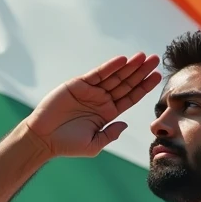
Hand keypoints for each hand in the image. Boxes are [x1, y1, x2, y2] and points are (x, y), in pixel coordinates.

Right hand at [24, 52, 160, 157]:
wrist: (43, 138)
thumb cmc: (67, 144)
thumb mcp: (94, 144)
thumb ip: (111, 134)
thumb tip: (125, 124)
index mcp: (108, 113)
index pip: (130, 97)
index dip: (144, 87)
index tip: (157, 77)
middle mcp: (102, 100)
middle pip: (126, 83)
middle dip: (141, 72)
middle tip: (155, 60)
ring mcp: (91, 91)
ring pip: (114, 76)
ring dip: (129, 66)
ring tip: (143, 57)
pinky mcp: (78, 84)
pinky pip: (97, 74)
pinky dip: (110, 67)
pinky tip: (122, 60)